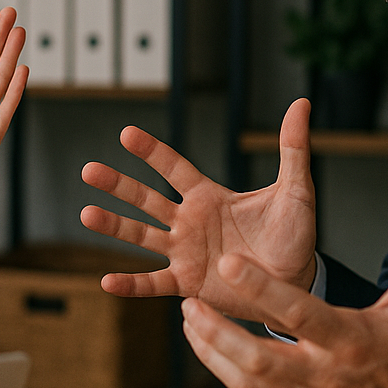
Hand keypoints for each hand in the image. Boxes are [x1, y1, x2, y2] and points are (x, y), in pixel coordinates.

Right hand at [81, 98, 316, 317]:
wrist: (297, 282)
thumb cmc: (295, 235)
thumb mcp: (296, 190)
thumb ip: (293, 148)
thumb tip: (301, 103)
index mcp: (209, 196)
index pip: (173, 168)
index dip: (151, 152)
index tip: (126, 134)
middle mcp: (189, 221)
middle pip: (146, 198)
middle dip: (118, 185)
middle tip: (88, 170)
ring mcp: (184, 251)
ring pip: (141, 235)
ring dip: (113, 226)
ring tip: (86, 214)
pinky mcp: (188, 282)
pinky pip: (153, 282)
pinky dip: (130, 284)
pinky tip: (105, 281)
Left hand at [180, 169, 387, 387]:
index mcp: (355, 339)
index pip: (300, 313)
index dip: (262, 289)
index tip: (228, 263)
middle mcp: (329, 374)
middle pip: (261, 360)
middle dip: (220, 333)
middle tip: (189, 304)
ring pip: (249, 383)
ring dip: (212, 352)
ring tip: (190, 318)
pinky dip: (225, 371)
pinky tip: (208, 344)